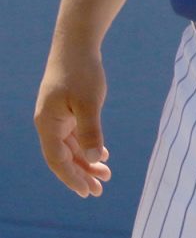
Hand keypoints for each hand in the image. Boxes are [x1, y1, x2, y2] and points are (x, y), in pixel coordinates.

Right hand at [34, 46, 112, 198]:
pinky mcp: (66, 110)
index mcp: (48, 125)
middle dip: (81, 175)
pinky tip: (102, 155)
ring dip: (86, 162)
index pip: (57, 160)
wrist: (76, 46)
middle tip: (99, 191)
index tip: (87, 192)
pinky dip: (87, 147)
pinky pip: (74, 136)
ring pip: (70, 148)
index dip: (72, 178)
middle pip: (63, 157)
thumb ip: (91, 131)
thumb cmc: (81, 72)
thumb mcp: (88, 102)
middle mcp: (49, 124)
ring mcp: (57, 117)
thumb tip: (93, 160)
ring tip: (105, 176)